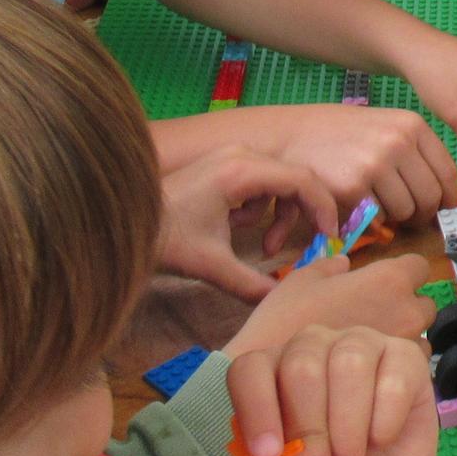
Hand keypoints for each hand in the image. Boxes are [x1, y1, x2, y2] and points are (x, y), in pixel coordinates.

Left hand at [159, 146, 340, 301]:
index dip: (324, 209)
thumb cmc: (168, 240)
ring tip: (262, 245)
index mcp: (242, 170)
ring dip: (278, 215)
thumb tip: (284, 301)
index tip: (330, 237)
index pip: (302, 181)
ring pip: (278, 181)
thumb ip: (252, 285)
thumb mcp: (213, 266)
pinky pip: (260, 182)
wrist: (126, 221)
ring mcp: (232, 156)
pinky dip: (259, 208)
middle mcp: (241, 154)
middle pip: (294, 178)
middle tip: (308, 245)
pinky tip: (237, 228)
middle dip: (301, 216)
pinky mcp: (224, 164)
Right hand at [215, 103, 456, 223]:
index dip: (448, 200)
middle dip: (423, 215)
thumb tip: (443, 196)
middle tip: (411, 220)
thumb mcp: (382, 127)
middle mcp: (398, 142)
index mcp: (411, 125)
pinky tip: (358, 207)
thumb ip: (412, 153)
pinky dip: (372, 221)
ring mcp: (376, 165)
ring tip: (379, 208)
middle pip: (431, 197)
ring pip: (406, 212)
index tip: (444, 212)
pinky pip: (378, 219)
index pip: (447, 173)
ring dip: (396, 218)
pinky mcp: (353, 188)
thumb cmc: (336, 133)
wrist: (289, 135)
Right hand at [222, 254, 438, 365]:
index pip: (418, 266)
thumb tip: (344, 264)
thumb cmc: (285, 322)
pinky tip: (368, 380)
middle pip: (425, 305)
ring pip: (421, 342)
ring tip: (371, 356)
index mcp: (387, 279)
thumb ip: (329, 268)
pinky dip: (395, 373)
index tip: (385, 285)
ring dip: (403, 344)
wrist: (274, 381)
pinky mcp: (401, 383)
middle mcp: (407, 310)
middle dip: (407, 311)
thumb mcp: (300, 282)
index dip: (403, 274)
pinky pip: (409, 373)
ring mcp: (407, 348)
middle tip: (376, 323)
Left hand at [222, 325, 442, 455]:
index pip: (249, 370)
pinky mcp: (404, 357)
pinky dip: (385, 419)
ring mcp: (360, 346)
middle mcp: (311, 349)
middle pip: (301, 367)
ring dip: (348, 426)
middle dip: (308, 431)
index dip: (256, 409)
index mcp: (270, 376)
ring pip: (349, 363)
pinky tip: (382, 440)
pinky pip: (394, 377)